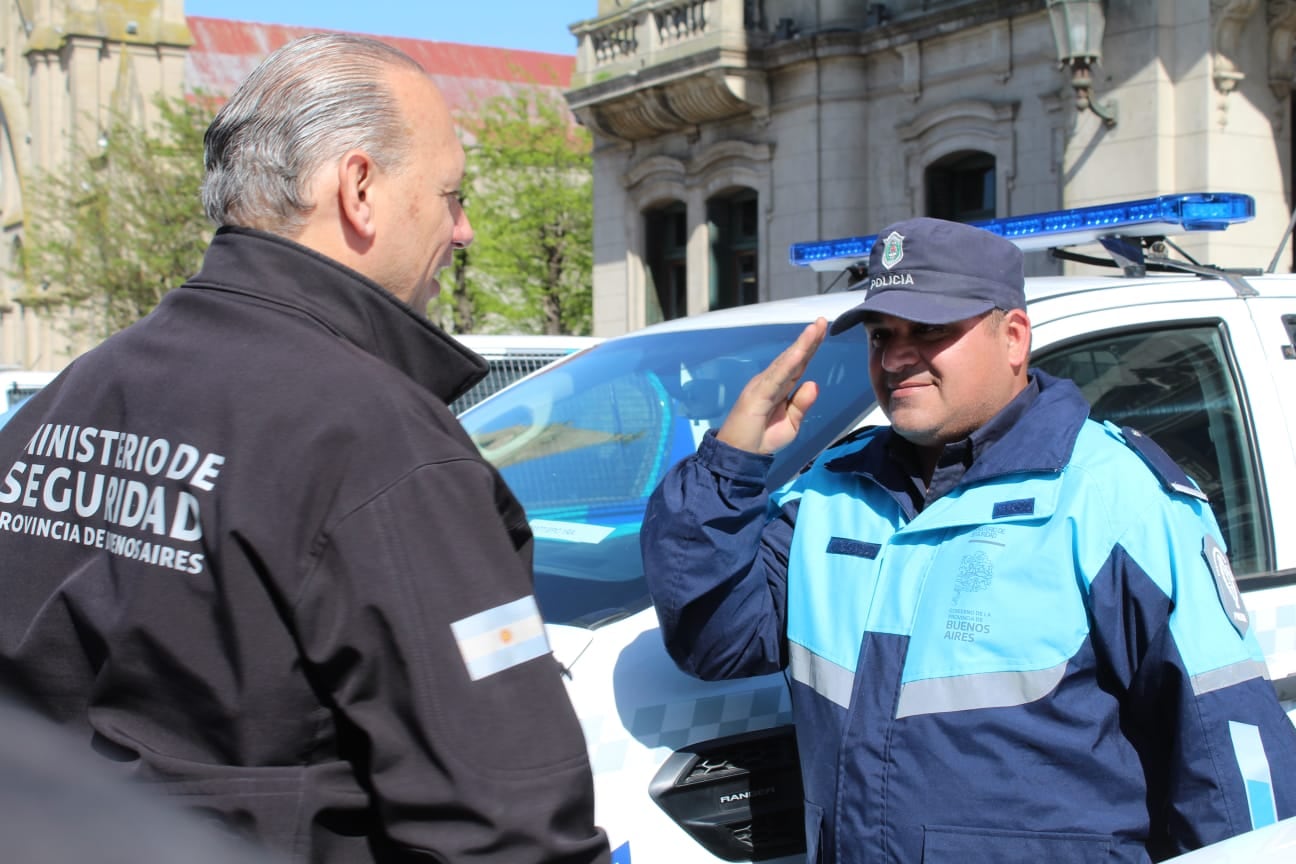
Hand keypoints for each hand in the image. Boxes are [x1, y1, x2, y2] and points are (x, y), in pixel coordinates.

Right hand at [716, 318, 826, 454]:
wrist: (739, 456)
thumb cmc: (762, 439)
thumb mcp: (791, 424)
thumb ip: (801, 405)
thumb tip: (814, 383)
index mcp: (780, 387)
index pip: (798, 365)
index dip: (810, 348)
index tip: (822, 330)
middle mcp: (771, 381)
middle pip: (793, 358)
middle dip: (809, 340)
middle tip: (822, 321)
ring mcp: (763, 385)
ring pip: (786, 362)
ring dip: (801, 345)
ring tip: (814, 329)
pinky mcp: (757, 394)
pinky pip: (776, 377)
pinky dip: (789, 364)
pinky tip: (800, 352)